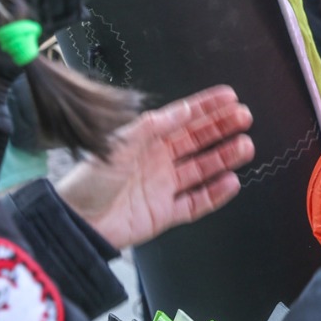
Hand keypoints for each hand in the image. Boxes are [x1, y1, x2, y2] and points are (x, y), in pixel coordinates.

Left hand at [55, 86, 253, 250]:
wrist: (75, 222)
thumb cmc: (88, 181)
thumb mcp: (119, 143)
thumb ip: (154, 126)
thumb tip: (185, 109)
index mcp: (146, 141)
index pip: (182, 118)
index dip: (206, 107)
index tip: (229, 97)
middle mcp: (158, 161)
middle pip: (197, 141)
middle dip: (222, 128)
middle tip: (244, 117)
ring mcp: (164, 187)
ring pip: (202, 169)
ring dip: (224, 157)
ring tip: (245, 146)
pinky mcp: (165, 213)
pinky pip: (197, 202)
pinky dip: (215, 193)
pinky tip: (231, 181)